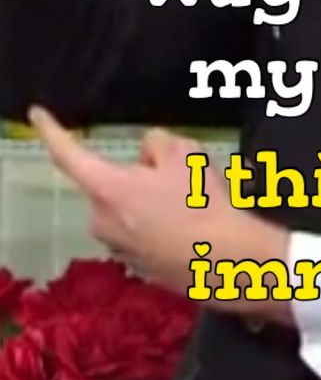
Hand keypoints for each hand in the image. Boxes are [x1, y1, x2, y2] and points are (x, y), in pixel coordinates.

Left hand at [28, 106, 292, 324]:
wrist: (224, 260)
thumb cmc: (200, 202)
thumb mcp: (184, 152)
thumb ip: (156, 143)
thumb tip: (148, 156)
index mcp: (107, 189)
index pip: (69, 154)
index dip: (52, 131)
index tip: (37, 113)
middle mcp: (101, 220)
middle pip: (111, 181)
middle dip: (137, 173)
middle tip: (176, 174)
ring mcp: (117, 247)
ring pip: (126, 206)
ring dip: (147, 199)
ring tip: (189, 204)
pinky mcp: (135, 266)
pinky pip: (139, 230)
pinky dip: (156, 223)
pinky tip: (188, 226)